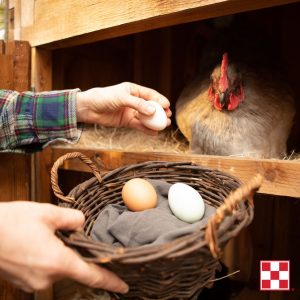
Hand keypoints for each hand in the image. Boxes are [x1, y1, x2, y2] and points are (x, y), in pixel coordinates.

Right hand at [0, 201, 127, 293]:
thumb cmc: (10, 222)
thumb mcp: (46, 213)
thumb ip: (71, 219)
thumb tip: (81, 224)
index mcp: (57, 262)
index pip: (92, 275)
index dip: (110, 281)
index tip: (124, 286)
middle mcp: (46, 278)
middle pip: (73, 267)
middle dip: (74, 252)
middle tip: (63, 234)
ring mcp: (32, 283)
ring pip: (57, 267)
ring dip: (57, 253)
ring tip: (43, 236)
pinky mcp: (22, 282)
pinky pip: (43, 270)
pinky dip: (46, 258)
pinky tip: (34, 243)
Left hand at [76, 82, 171, 134]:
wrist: (89, 109)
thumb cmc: (104, 98)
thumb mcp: (122, 98)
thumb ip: (138, 104)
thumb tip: (152, 110)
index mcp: (133, 90)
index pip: (150, 95)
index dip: (159, 100)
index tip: (167, 106)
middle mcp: (133, 101)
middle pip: (150, 107)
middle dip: (160, 112)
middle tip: (168, 117)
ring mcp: (130, 112)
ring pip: (146, 117)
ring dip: (155, 122)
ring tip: (164, 126)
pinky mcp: (126, 121)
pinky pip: (139, 125)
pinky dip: (146, 129)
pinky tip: (154, 133)